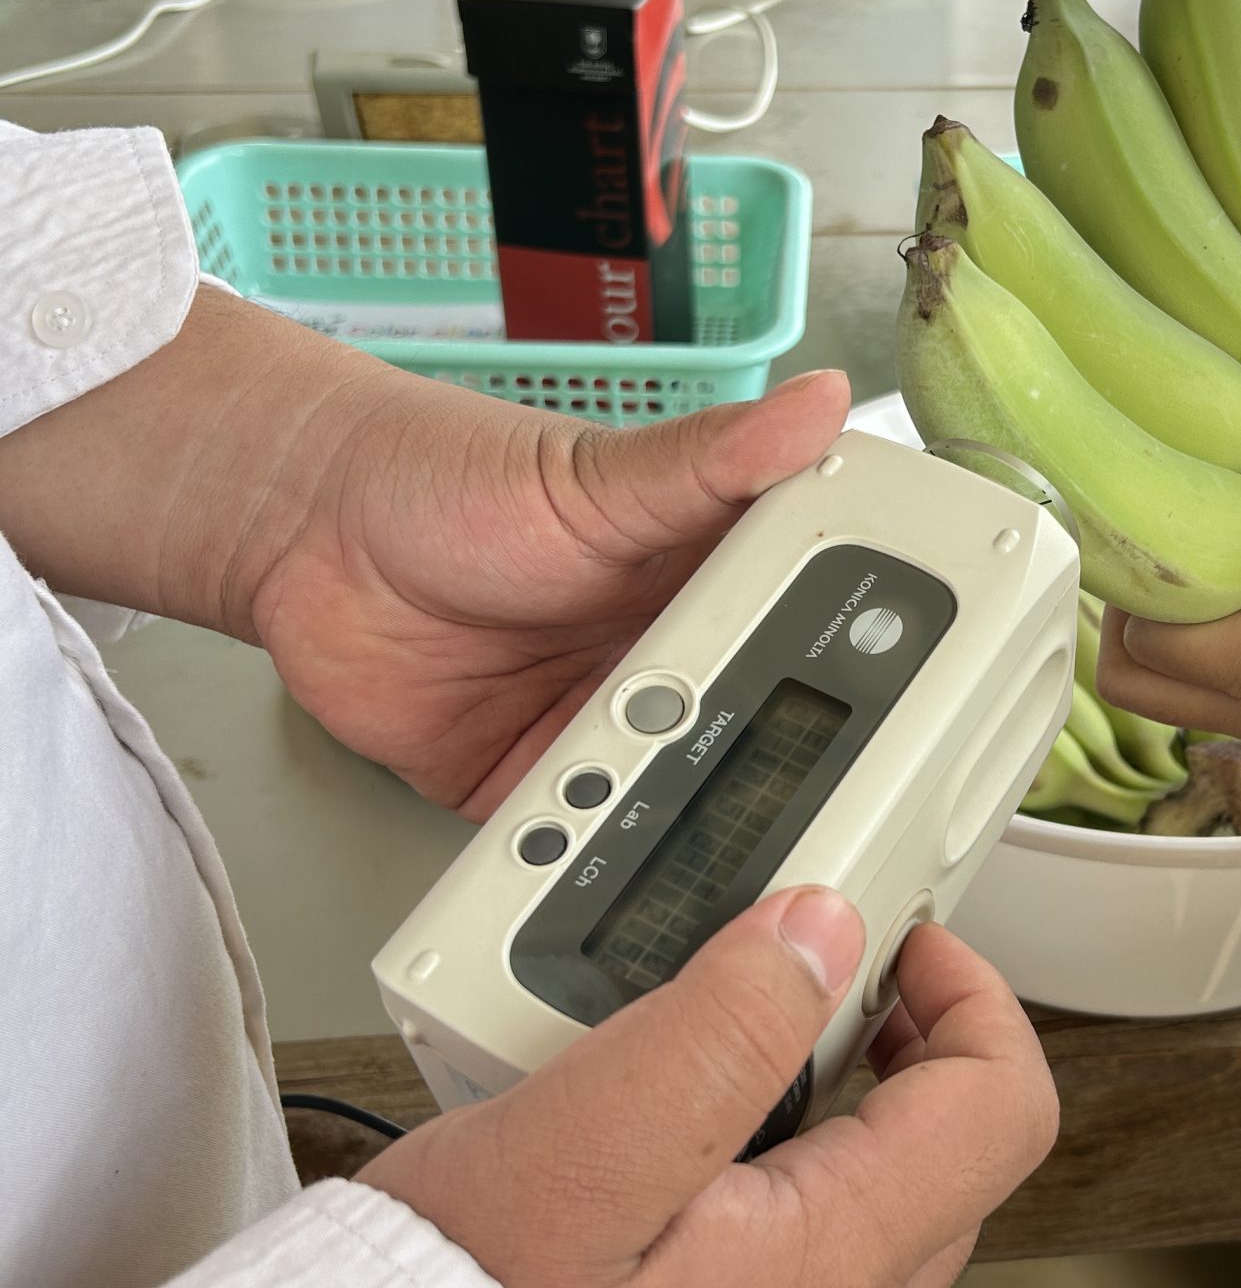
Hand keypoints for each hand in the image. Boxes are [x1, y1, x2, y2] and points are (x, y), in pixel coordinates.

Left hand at [248, 369, 849, 815]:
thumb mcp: (603, 476)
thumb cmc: (450, 481)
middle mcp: (661, 664)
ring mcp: (597, 732)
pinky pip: (575, 850)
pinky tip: (620, 885)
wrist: (301, 535)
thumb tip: (820, 402)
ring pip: (670, 804)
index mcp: (701, 583)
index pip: (805, 636)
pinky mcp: (527, 787)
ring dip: (683, 830)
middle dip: (766, 776)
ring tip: (717, 859)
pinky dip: (591, 873)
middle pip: (743, 737)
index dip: (847, 678)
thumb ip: (714, 460)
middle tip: (809, 817)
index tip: (893, 715)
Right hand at [360, 886, 1057, 1287]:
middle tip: (817, 965)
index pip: (1004, 1108)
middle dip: (906, 1030)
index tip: (898, 934)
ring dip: (834, 1084)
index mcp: (833, 1265)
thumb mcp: (589, 1139)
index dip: (973, 992)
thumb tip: (822, 931)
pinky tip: (675, 1114)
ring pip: (875, 1188)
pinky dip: (771, 1147)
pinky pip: (797, 1235)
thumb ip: (722, 1023)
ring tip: (730, 1023)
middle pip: (952, 1145)